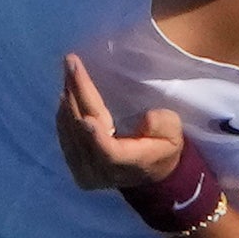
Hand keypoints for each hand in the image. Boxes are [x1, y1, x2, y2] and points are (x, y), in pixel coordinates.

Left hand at [55, 55, 194, 190]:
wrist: (149, 173)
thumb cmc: (163, 147)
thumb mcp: (173, 134)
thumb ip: (163, 126)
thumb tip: (147, 119)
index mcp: (127, 164)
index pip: (107, 151)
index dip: (95, 135)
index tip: (87, 115)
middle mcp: (100, 172)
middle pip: (83, 132)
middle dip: (77, 95)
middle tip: (71, 64)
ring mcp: (84, 171)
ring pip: (70, 132)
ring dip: (68, 100)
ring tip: (69, 72)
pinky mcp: (75, 166)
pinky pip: (65, 137)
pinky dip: (65, 114)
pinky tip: (66, 94)